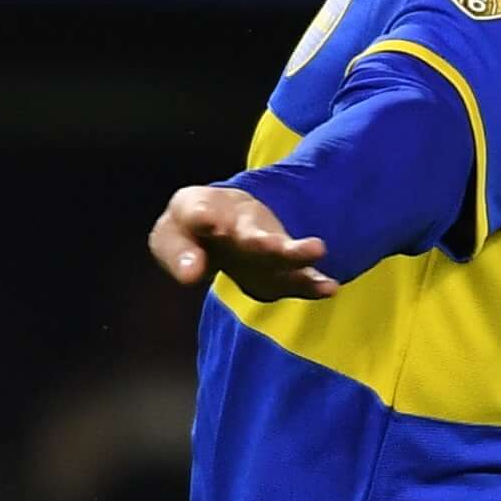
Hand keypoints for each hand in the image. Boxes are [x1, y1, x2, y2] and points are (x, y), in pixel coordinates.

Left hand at [150, 187, 338, 302]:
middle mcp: (241, 226)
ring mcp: (265, 246)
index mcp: (207, 212)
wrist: (222, 219)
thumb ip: (176, 253)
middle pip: (252, 233)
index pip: (200, 212)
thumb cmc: (192, 230)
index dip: (202, 217)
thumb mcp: (170, 236)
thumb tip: (191, 273)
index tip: (206, 221)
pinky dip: (313, 282)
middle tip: (270, 244)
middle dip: (261, 239)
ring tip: (317, 250)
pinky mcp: (280, 268)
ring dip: (295, 252)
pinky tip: (330, 288)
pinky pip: (298, 276)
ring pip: (281, 250)